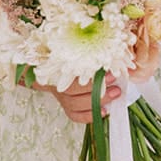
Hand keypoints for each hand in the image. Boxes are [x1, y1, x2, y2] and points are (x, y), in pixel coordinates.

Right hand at [34, 44, 160, 123]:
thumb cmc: (64, 55)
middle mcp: (57, 83)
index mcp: (56, 67)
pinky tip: (104, 111)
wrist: (45, 68)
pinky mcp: (66, 106)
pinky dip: (90, 115)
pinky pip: (75, 115)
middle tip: (116, 81)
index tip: (107, 69)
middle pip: (73, 90)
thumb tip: (109, 45)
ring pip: (76, 104)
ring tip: (115, 93)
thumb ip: (85, 47)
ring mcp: (61, 96)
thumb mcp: (71, 47)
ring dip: (98, 100)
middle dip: (97, 87)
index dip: (89, 72)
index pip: (69, 71)